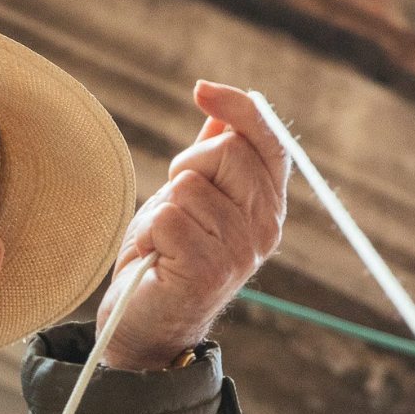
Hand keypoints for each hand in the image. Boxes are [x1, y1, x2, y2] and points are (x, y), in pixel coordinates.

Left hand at [97, 80, 289, 370]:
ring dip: (164, 208)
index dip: (239, 108)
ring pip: (189, 186)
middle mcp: (265, 228)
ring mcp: (240, 252)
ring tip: (167, 241)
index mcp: (268, 207)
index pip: (269, 141)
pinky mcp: (208, 270)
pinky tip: (159, 258)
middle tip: (175, 207)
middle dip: (187, 167)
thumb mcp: (191, 199)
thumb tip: (221, 113)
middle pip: (225, 152)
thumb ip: (212, 160)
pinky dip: (152, 232)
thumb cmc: (166, 257)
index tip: (201, 90)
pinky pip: (168, 217)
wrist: (145, 323)